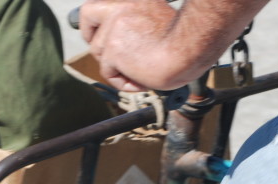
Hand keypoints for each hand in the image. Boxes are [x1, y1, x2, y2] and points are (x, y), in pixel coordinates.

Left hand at [79, 0, 269, 91]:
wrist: (189, 51)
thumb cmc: (184, 42)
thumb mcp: (158, 21)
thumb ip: (137, 23)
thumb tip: (123, 40)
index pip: (100, 4)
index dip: (95, 20)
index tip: (98, 31)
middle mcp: (121, 6)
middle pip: (88, 17)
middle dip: (92, 37)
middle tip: (105, 54)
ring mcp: (115, 26)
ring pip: (99, 51)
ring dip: (117, 66)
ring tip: (141, 72)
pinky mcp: (113, 49)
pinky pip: (108, 72)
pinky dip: (123, 81)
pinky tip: (141, 80)